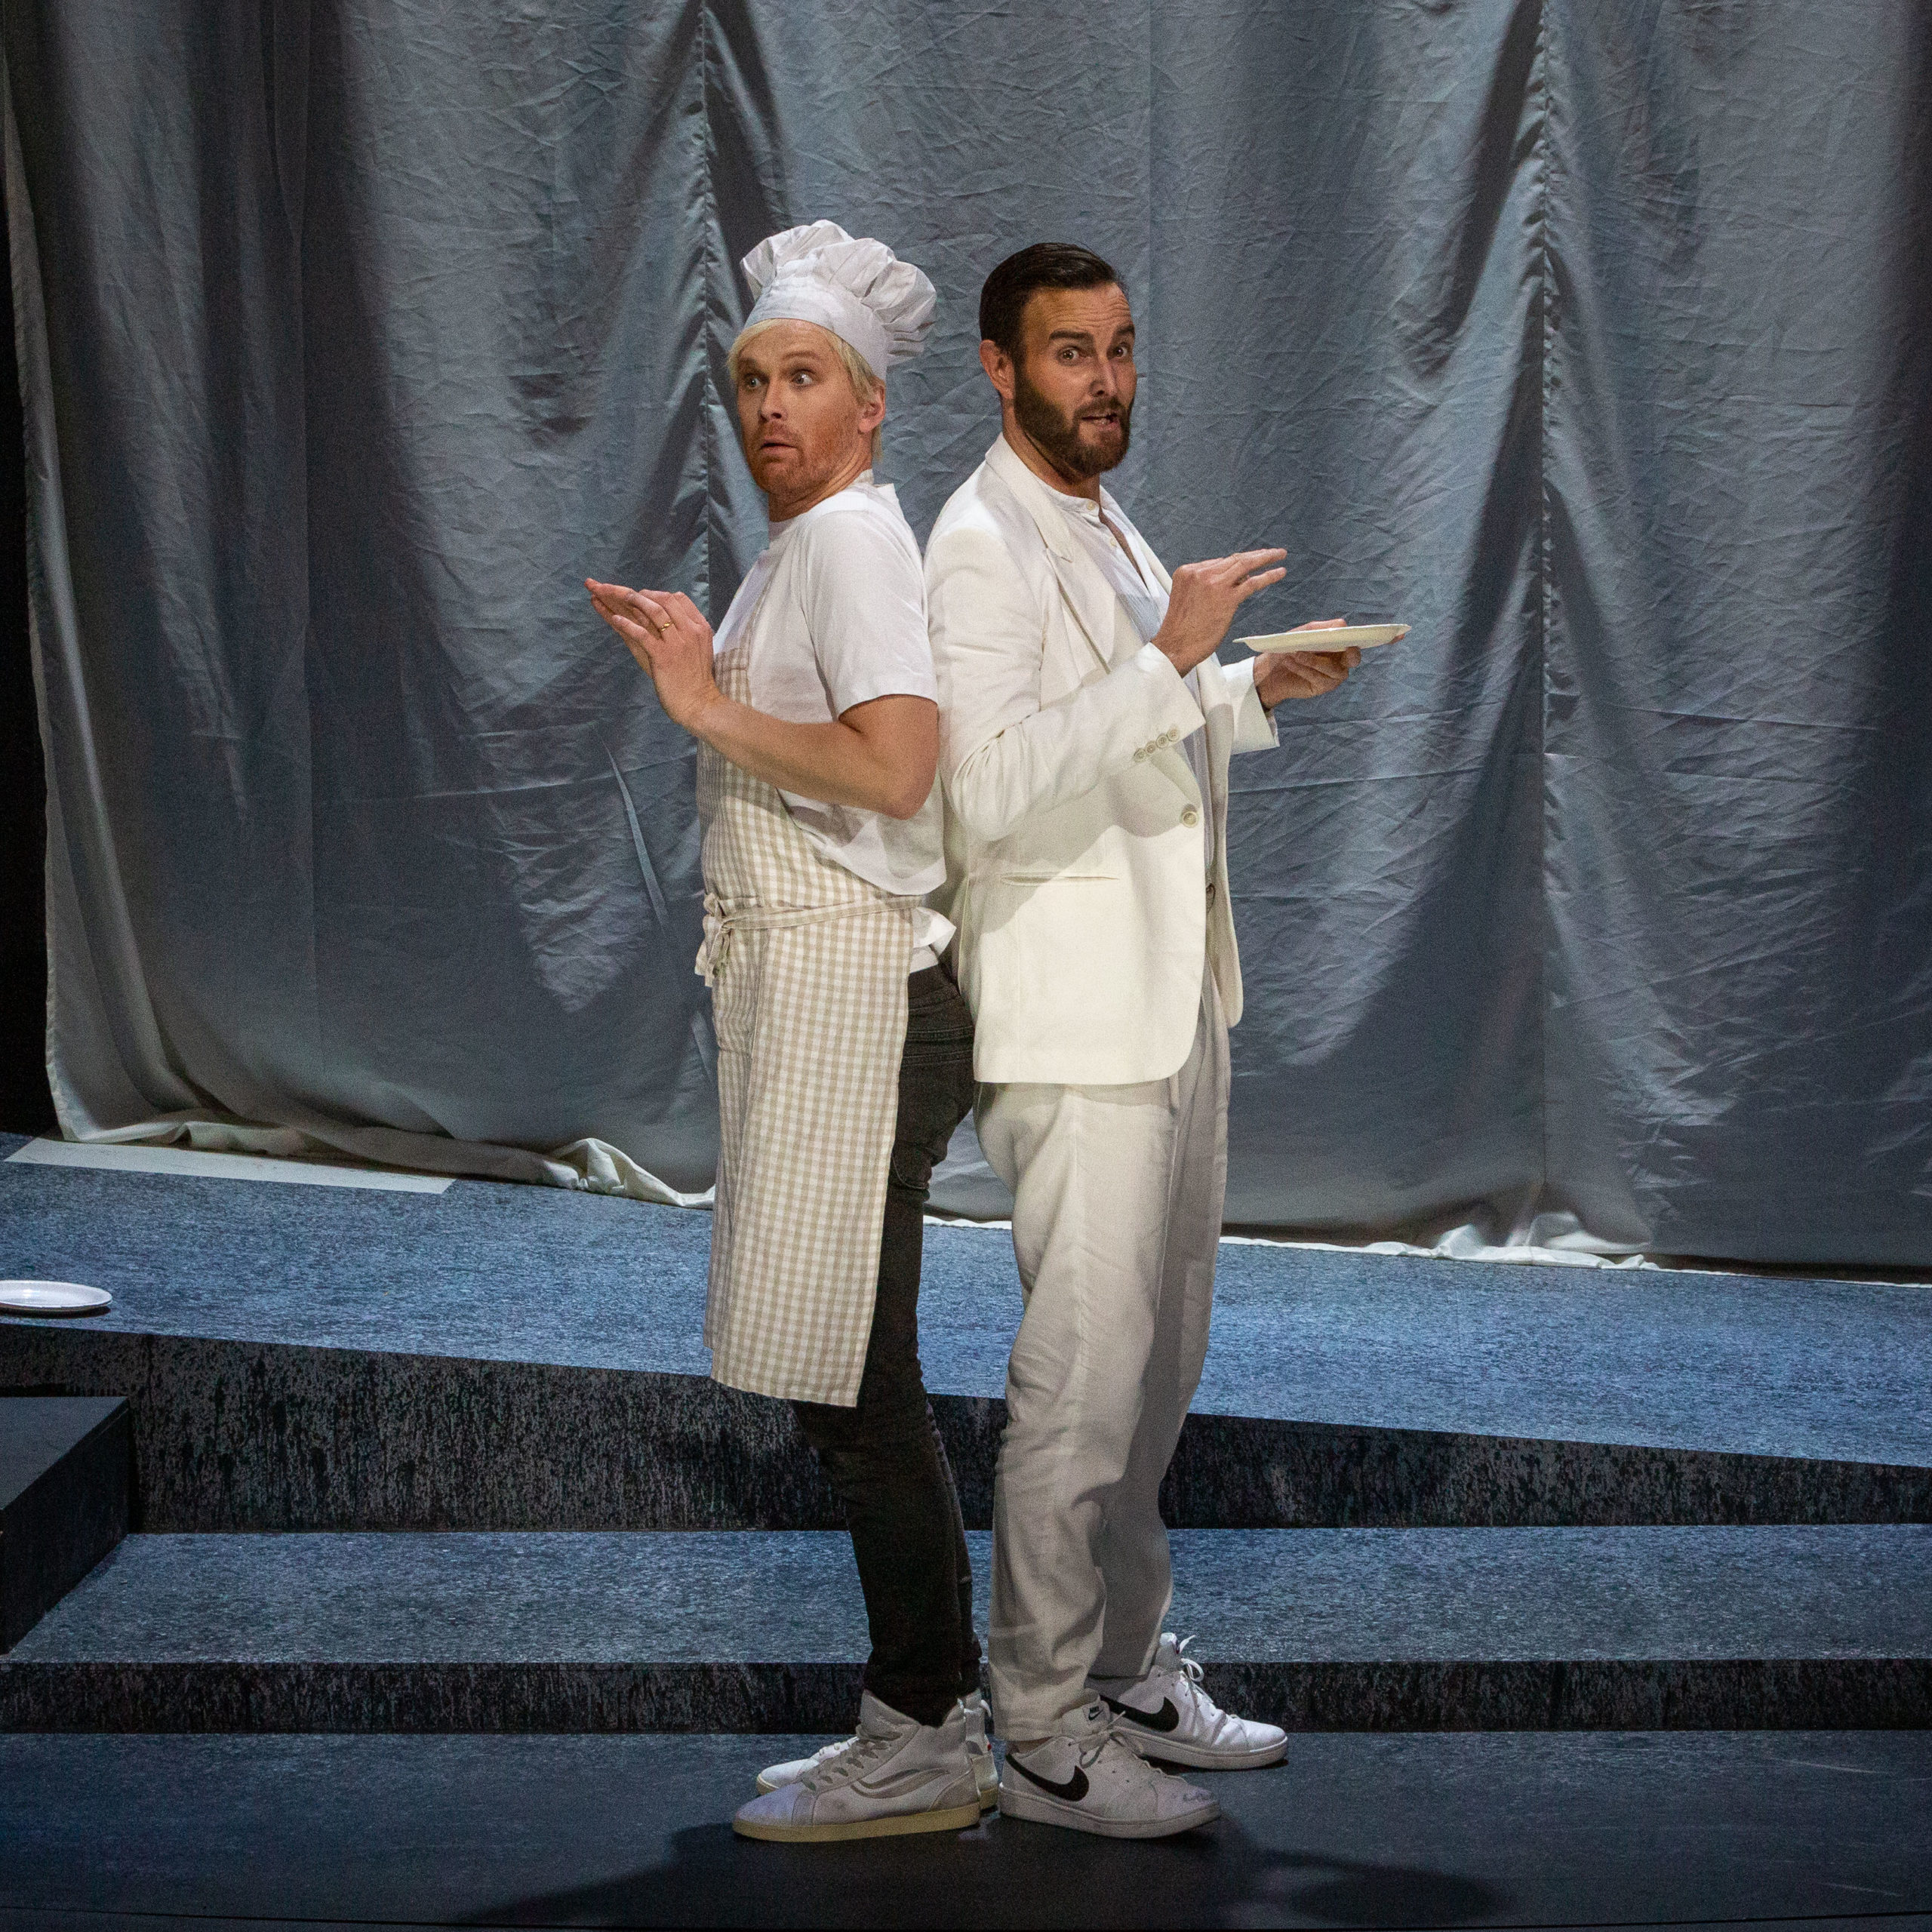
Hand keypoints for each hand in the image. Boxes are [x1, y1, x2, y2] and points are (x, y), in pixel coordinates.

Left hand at [587, 579, 718, 732]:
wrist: (699, 704)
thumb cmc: (696, 680)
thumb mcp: (697, 649)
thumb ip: (684, 631)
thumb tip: (667, 618)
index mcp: (699, 627)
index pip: (679, 598)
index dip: (658, 594)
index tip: (643, 596)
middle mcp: (690, 630)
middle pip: (663, 600)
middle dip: (639, 593)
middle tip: (620, 592)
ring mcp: (676, 643)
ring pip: (653, 611)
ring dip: (631, 600)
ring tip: (614, 596)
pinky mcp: (663, 656)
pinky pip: (642, 634)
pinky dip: (626, 624)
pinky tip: (614, 618)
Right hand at [1150, 548, 1287, 676]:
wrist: (1176, 646)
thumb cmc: (1182, 629)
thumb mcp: (1188, 598)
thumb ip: (1204, 586)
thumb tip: (1235, 580)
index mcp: (1187, 571)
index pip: (1219, 562)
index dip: (1237, 563)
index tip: (1251, 563)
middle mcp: (1200, 573)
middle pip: (1234, 559)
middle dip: (1255, 555)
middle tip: (1271, 553)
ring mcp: (1214, 584)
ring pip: (1245, 564)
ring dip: (1265, 558)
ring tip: (1279, 556)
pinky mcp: (1226, 598)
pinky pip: (1252, 583)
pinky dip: (1268, 576)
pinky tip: (1279, 573)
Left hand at [1253, 618, 1360, 708]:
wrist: (1272, 668)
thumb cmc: (1291, 647)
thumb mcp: (1305, 633)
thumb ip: (1322, 629)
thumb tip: (1341, 626)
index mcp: (1339, 645)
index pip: (1354, 642)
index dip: (1355, 640)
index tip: (1348, 637)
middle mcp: (1340, 661)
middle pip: (1354, 659)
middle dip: (1350, 654)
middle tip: (1343, 649)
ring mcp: (1333, 676)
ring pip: (1332, 669)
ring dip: (1313, 660)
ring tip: (1296, 653)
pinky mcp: (1322, 686)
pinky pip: (1317, 677)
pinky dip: (1302, 668)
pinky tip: (1289, 662)